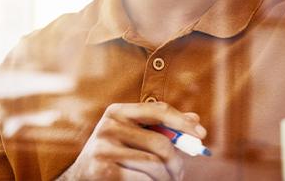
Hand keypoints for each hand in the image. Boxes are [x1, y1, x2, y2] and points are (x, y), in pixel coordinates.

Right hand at [60, 101, 205, 180]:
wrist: (83, 177)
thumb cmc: (116, 154)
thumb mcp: (134, 135)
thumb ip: (161, 127)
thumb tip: (195, 120)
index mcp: (117, 111)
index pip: (158, 110)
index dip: (182, 122)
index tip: (201, 135)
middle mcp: (108, 126)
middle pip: (160, 143)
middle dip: (176, 161)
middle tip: (180, 173)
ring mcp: (103, 148)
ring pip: (154, 164)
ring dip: (166, 177)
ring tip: (166, 180)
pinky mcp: (103, 170)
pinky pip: (143, 179)